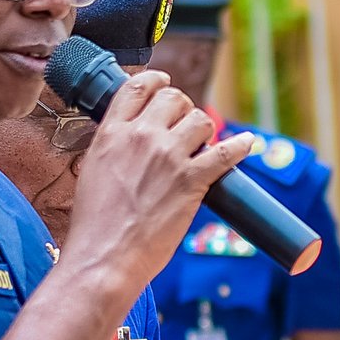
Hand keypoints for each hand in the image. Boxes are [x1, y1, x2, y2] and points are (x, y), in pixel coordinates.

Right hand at [60, 69, 252, 298]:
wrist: (104, 258)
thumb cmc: (96, 225)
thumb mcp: (93, 172)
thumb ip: (113, 148)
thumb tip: (129, 141)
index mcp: (112, 134)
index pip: (137, 87)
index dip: (156, 81)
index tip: (165, 84)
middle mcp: (141, 137)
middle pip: (174, 98)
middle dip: (183, 108)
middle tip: (185, 126)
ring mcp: (168, 157)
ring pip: (200, 119)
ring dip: (205, 130)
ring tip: (202, 145)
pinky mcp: (191, 181)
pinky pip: (225, 152)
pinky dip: (239, 147)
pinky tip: (246, 144)